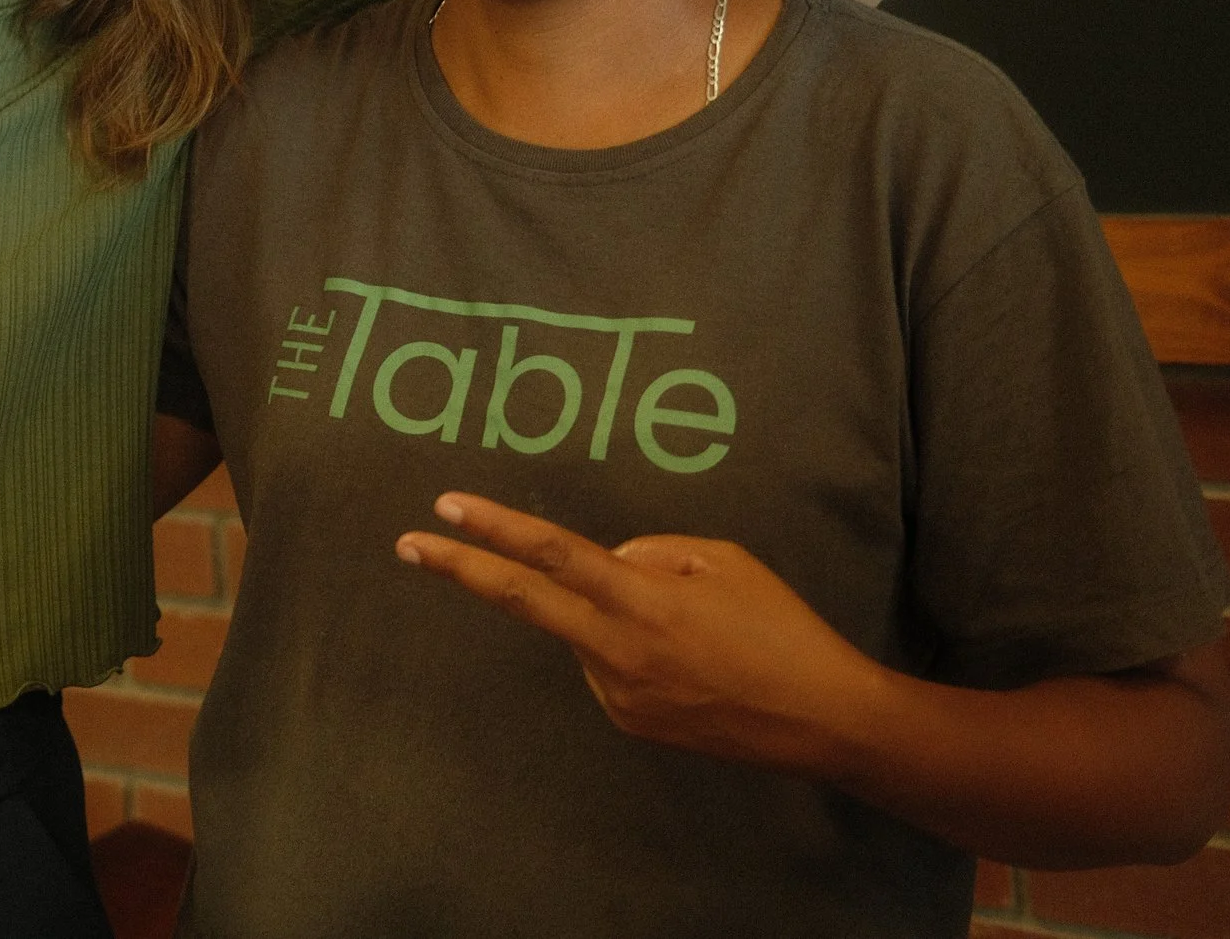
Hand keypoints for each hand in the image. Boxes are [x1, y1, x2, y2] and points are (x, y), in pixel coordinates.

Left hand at [397, 491, 882, 779]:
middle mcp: (617, 649)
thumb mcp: (722, 560)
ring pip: (584, 631)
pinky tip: (686, 664)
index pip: (552, 553)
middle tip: (408, 545)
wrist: (821, 720)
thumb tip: (605, 561)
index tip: (448, 507)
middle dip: (460, 570)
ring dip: (607, 616)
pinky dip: (628, 649)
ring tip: (693, 633)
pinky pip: (608, 665)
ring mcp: (617, 693)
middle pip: (522, 600)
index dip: (496, 528)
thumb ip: (649, 552)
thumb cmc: (779, 627)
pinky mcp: (628, 722)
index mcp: (642, 600)